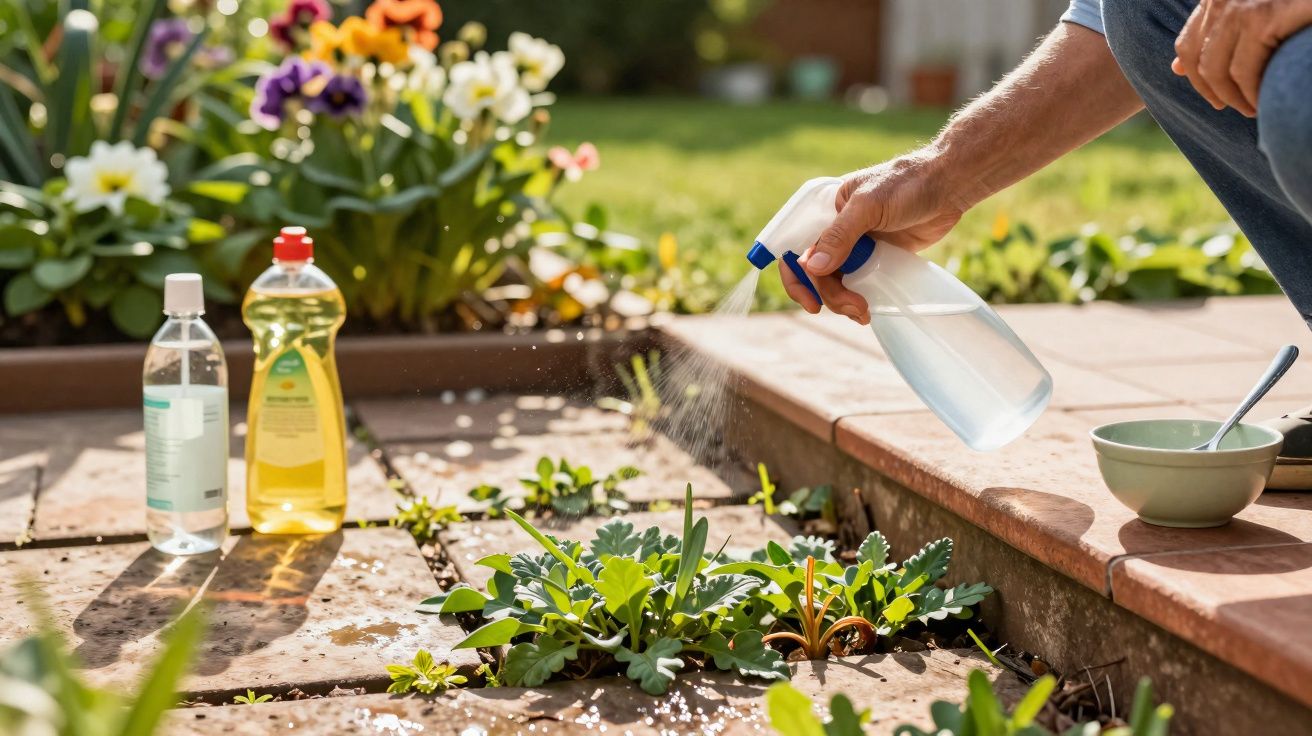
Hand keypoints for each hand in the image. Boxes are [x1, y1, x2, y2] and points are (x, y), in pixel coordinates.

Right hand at [784, 154, 963, 323]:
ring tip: (863, 312)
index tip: (810, 301)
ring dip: (843, 302)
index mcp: (825, 211)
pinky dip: (858, 298)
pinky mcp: (877, 257)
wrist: (948, 187)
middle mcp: (836, 230)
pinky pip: (858, 283)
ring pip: (836, 282)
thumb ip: (840, 236)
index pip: (795, 246)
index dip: (795, 276)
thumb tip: (811, 268)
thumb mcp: (868, 207)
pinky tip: (869, 308)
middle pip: (816, 272)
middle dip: (829, 294)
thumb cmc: (906, 184)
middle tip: (852, 307)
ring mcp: (856, 246)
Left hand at [1172, 0, 1311, 116]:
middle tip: (1242, 108)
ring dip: (1236, 97)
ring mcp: (1241, 4)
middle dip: (1215, 92)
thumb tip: (1176, 68)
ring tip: (1255, 109)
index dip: (1196, 77)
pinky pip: (1244, 69)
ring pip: (1218, 69)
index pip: (1188, 44)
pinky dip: (1253, 92)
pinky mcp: (1264, 15)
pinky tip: (1266, 101)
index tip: (1217, 98)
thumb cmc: (1297, 4)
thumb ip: (1218, 32)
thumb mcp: (1254, 13)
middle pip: (1198, 59)